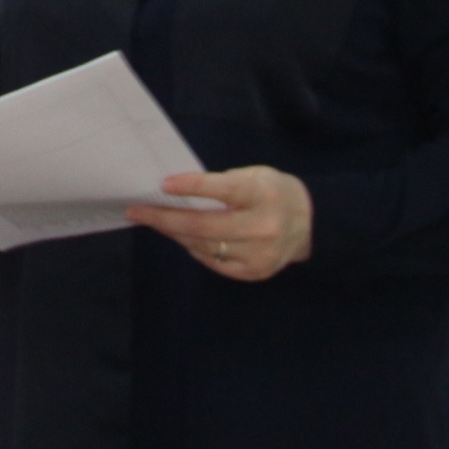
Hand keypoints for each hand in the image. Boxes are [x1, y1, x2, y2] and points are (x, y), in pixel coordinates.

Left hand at [127, 165, 312, 280]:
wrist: (311, 223)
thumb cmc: (273, 192)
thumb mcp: (254, 176)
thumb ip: (221, 184)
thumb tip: (175, 192)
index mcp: (264, 195)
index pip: (224, 190)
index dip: (193, 187)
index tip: (164, 184)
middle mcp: (264, 227)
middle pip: (205, 226)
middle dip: (165, 218)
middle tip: (137, 211)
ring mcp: (260, 254)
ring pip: (204, 246)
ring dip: (175, 233)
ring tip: (156, 220)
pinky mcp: (255, 272)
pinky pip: (213, 261)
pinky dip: (195, 248)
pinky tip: (183, 236)